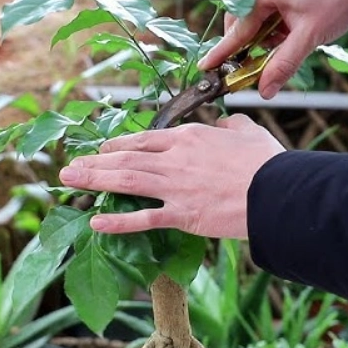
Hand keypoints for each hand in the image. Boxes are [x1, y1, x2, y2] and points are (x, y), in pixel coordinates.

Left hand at [58, 114, 284, 238]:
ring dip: (94, 180)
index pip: (144, 140)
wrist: (278, 190)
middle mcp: (175, 158)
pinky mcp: (182, 214)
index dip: (118, 145)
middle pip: (126, 159)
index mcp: (188, 137)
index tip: (102, 150)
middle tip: (70, 167)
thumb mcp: (248, 133)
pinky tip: (96, 223)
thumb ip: (231, 126)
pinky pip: (144, 218)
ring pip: (126, 181)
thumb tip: (226, 124)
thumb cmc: (267, 162)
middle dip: (94, 162)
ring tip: (68, 181)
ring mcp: (175, 186)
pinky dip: (118, 222)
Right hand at [198, 0, 347, 98]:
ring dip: (266, 38)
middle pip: (243, 24)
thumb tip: (265, 91)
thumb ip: (283, 64)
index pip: (236, 31)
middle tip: (256, 66)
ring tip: (287, 46)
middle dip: (249, 46)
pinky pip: (270, 12)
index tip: (204, 67)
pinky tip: (292, 35)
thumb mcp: (309, 37)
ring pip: (258, 20)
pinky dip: (276, 28)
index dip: (221, 53)